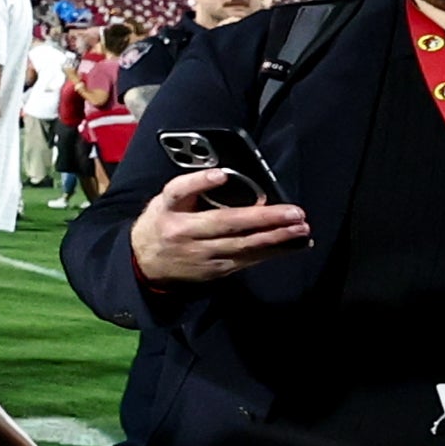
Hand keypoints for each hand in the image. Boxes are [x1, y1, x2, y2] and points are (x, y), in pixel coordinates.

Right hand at [130, 166, 314, 285]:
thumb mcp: (164, 203)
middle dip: (263, 217)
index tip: (220, 176)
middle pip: (225, 223)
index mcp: (168, 211)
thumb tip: (228, 177)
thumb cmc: (161, 225)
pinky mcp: (213, 270)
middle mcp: (183, 233)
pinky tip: (292, 245)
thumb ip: (191, 191)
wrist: (144, 264)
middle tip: (293, 213)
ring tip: (300, 229)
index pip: (180, 192)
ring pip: (242, 245)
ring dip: (275, 237)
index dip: (200, 183)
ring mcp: (200, 255)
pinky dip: (271, 252)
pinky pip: (247, 260)